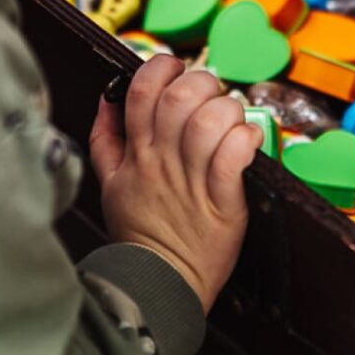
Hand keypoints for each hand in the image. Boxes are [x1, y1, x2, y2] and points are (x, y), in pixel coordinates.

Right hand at [88, 54, 259, 309]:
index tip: (177, 71)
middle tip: (213, 96)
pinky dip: (244, 141)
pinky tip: (247, 141)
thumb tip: (107, 101)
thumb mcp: (110, 183)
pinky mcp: (222, 204)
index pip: (143, 89)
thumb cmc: (139, 236)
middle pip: (180, 98)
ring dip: (227, 111)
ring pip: (209, 123)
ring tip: (233, 121)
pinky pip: (233, 159)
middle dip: (202, 83)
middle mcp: (163, 161)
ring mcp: (192, 182)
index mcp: (138, 153)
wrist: (155, 285)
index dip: (163, 68)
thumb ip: (106, 139)